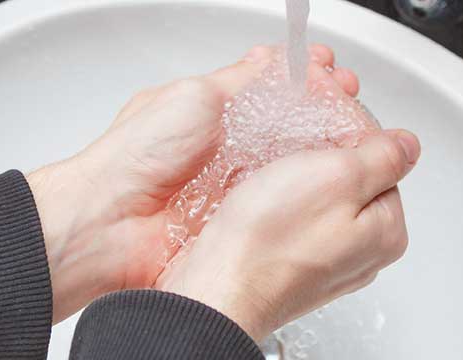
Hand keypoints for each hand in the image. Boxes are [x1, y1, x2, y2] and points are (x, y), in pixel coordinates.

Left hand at [25, 45, 361, 322]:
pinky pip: (280, 202)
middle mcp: (229, 150)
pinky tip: (326, 177)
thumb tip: (269, 60)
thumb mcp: (194, 97)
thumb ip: (239, 81)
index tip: (330, 71)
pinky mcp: (241, 220)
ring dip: (321, 151)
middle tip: (349, 100)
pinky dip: (303, 189)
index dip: (305, 79)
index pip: (272, 89)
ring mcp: (237, 186)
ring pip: (292, 165)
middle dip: (323, 112)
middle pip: (290, 127)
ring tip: (352, 134)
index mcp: (214, 114)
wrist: (111, 224)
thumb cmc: (136, 158)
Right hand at [156, 129, 420, 339]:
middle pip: (355, 182)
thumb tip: (408, 145)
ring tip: (272, 177)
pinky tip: (262, 203)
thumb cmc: (270, 240)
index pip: (383, 162)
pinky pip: (297, 222)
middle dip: (326, 158)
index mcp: (387, 230)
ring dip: (299, 180)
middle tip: (292, 151)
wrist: (218, 289)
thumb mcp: (337, 175)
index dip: (351, 135)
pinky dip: (282, 205)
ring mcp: (329, 264)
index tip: (322, 126)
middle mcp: (365, 253)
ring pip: (323, 200)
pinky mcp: (295, 267)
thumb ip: (382, 156)